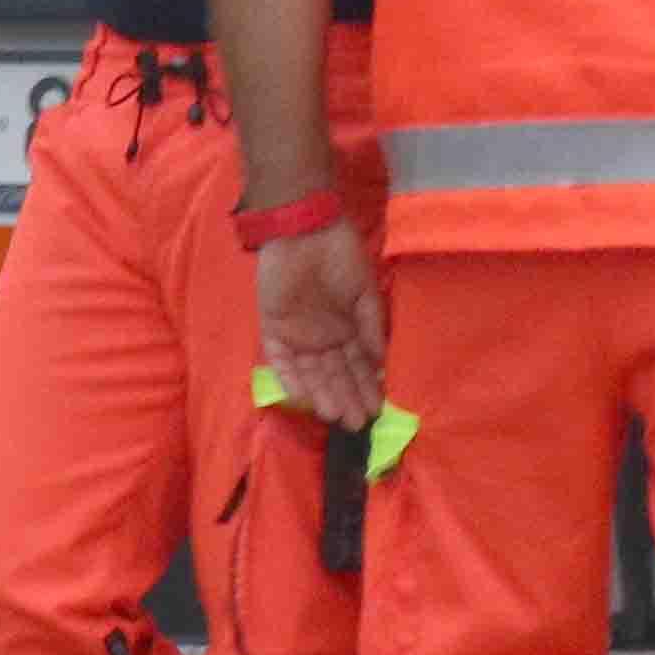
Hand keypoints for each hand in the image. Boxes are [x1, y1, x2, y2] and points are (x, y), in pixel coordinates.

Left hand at [255, 215, 382, 427]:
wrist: (305, 229)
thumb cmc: (340, 256)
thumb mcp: (365, 292)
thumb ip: (371, 328)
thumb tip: (380, 364)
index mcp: (345, 328)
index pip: (356, 365)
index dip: (366, 388)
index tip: (377, 411)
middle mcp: (321, 337)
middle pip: (335, 374)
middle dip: (347, 398)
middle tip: (358, 425)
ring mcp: (297, 334)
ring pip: (311, 372)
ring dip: (323, 394)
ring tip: (336, 415)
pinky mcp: (273, 327)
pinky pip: (280, 358)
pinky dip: (289, 377)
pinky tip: (302, 397)